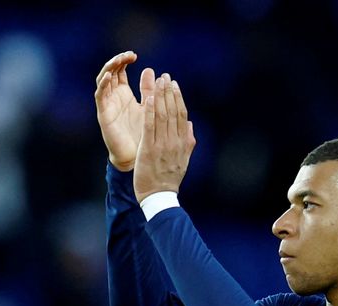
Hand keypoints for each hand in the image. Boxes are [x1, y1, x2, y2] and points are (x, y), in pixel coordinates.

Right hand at [95, 51, 155, 171]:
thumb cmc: (142, 134)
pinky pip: (100, 96)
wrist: (137, 156)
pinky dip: (103, 85)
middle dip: (117, 61)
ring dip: (109, 68)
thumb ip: (150, 91)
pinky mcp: (104, 114)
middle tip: (128, 55)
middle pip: (110, 72)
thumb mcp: (148, 108)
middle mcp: (113, 97)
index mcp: (124, 94)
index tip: (134, 55)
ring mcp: (108, 105)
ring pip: (102, 80)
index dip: (124, 60)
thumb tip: (154, 72)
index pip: (120, 71)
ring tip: (118, 60)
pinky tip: (109, 76)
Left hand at [133, 73, 195, 202]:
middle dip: (169, 92)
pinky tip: (148, 98)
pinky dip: (150, 111)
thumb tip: (189, 124)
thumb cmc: (169, 180)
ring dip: (160, 96)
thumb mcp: (183, 160)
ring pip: (162, 116)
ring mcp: (162, 145)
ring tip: (157, 81)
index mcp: (183, 143)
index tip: (174, 84)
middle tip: (165, 76)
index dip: (178, 98)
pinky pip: (150, 126)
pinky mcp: (149, 149)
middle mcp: (174, 141)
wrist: (160, 196)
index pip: (181, 115)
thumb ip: (188, 142)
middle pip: (173, 112)